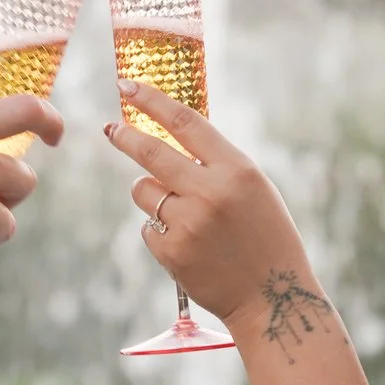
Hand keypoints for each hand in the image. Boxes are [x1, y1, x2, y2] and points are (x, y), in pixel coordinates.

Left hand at [103, 79, 313, 333]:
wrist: (273, 297)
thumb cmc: (265, 235)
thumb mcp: (251, 188)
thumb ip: (215, 163)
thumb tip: (167, 133)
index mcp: (237, 170)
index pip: (186, 123)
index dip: (152, 101)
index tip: (128, 86)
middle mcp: (211, 192)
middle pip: (150, 152)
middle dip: (125, 136)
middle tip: (112, 129)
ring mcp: (188, 224)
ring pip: (143, 191)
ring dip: (153, 195)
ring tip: (185, 216)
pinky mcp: (172, 252)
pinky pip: (148, 227)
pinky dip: (161, 231)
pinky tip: (189, 245)